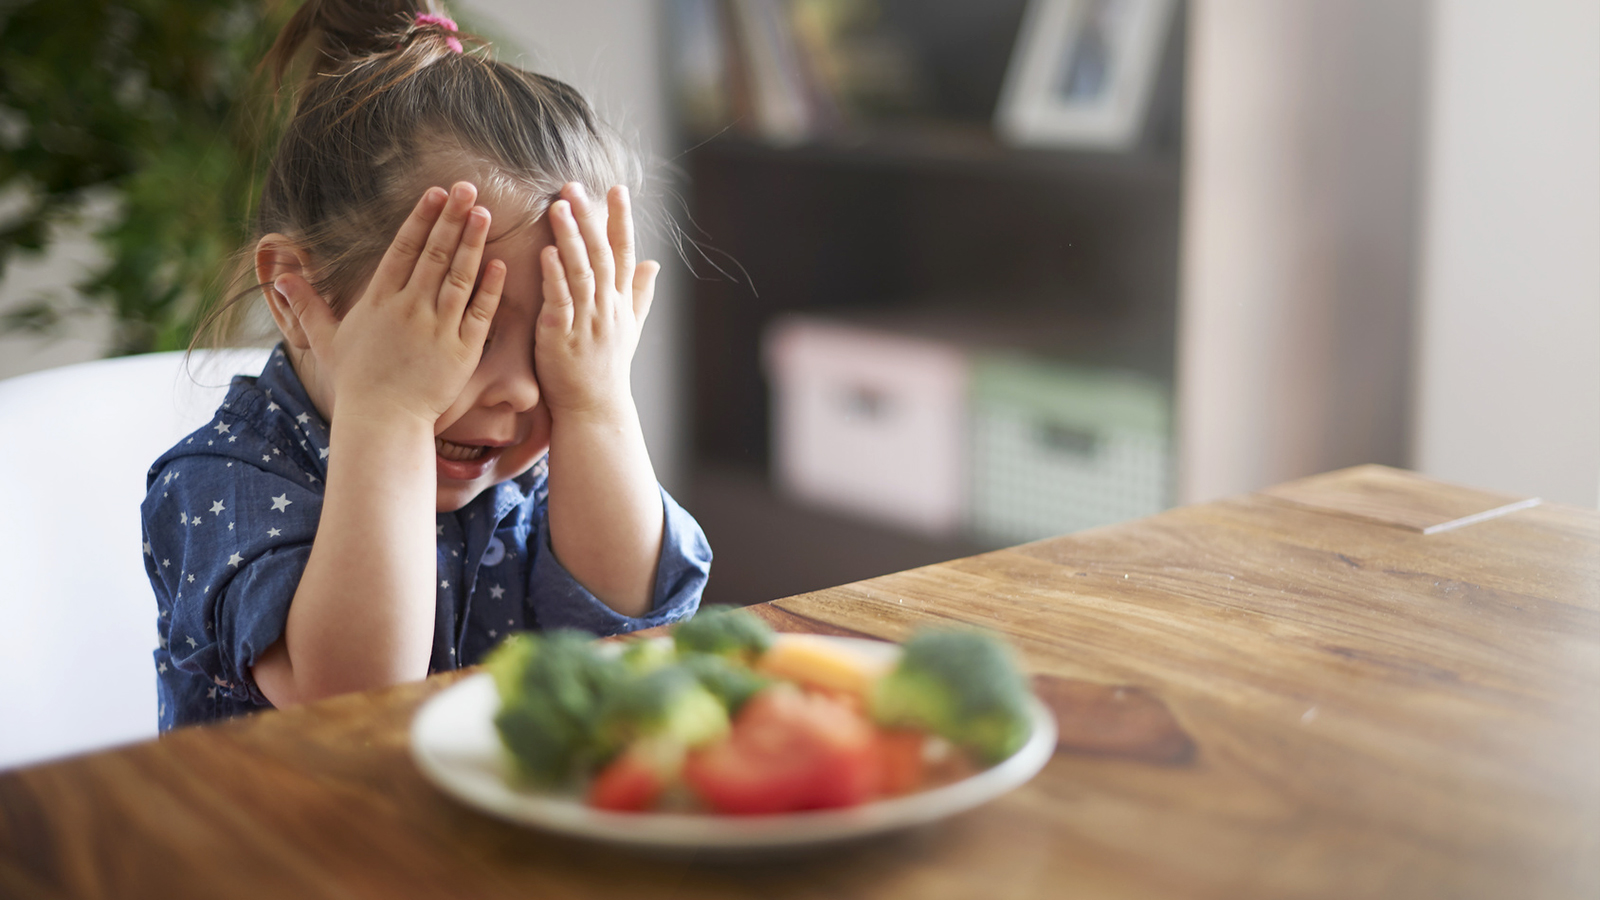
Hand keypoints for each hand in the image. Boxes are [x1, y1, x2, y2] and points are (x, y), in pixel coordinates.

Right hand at [273, 182, 505, 426]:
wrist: (383, 421)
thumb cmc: (356, 382)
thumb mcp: (326, 340)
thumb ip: (307, 305)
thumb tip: (279, 277)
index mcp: (379, 300)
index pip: (403, 249)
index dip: (421, 218)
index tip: (435, 193)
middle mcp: (409, 308)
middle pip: (434, 254)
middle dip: (451, 218)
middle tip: (468, 188)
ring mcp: (438, 328)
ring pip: (459, 276)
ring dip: (472, 243)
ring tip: (485, 213)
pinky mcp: (462, 350)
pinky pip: (479, 312)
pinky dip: (490, 288)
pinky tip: (499, 264)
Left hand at [536, 182, 660, 419]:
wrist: (594, 410)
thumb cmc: (607, 369)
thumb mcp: (630, 329)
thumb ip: (640, 294)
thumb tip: (656, 264)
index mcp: (621, 302)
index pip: (625, 253)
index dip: (620, 220)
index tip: (617, 189)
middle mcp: (608, 308)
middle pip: (602, 255)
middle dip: (590, 219)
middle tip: (574, 187)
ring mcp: (586, 322)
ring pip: (581, 272)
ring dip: (570, 238)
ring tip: (558, 207)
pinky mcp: (561, 336)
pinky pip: (560, 301)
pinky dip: (554, 276)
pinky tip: (546, 252)